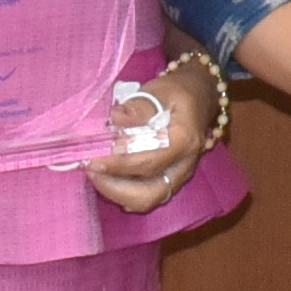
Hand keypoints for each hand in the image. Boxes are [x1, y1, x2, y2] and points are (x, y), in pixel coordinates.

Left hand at [79, 54, 219, 214]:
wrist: (200, 95)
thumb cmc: (178, 91)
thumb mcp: (160, 90)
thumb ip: (138, 107)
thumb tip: (114, 119)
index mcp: (184, 140)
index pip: (148, 161)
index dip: (117, 164)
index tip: (90, 158)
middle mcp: (184, 165)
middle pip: (148, 193)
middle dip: (113, 188)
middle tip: (89, 170)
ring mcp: (179, 176)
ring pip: (147, 200)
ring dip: (116, 193)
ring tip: (95, 173)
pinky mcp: (170, 180)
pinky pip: (146, 196)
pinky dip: (123, 193)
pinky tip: (108, 178)